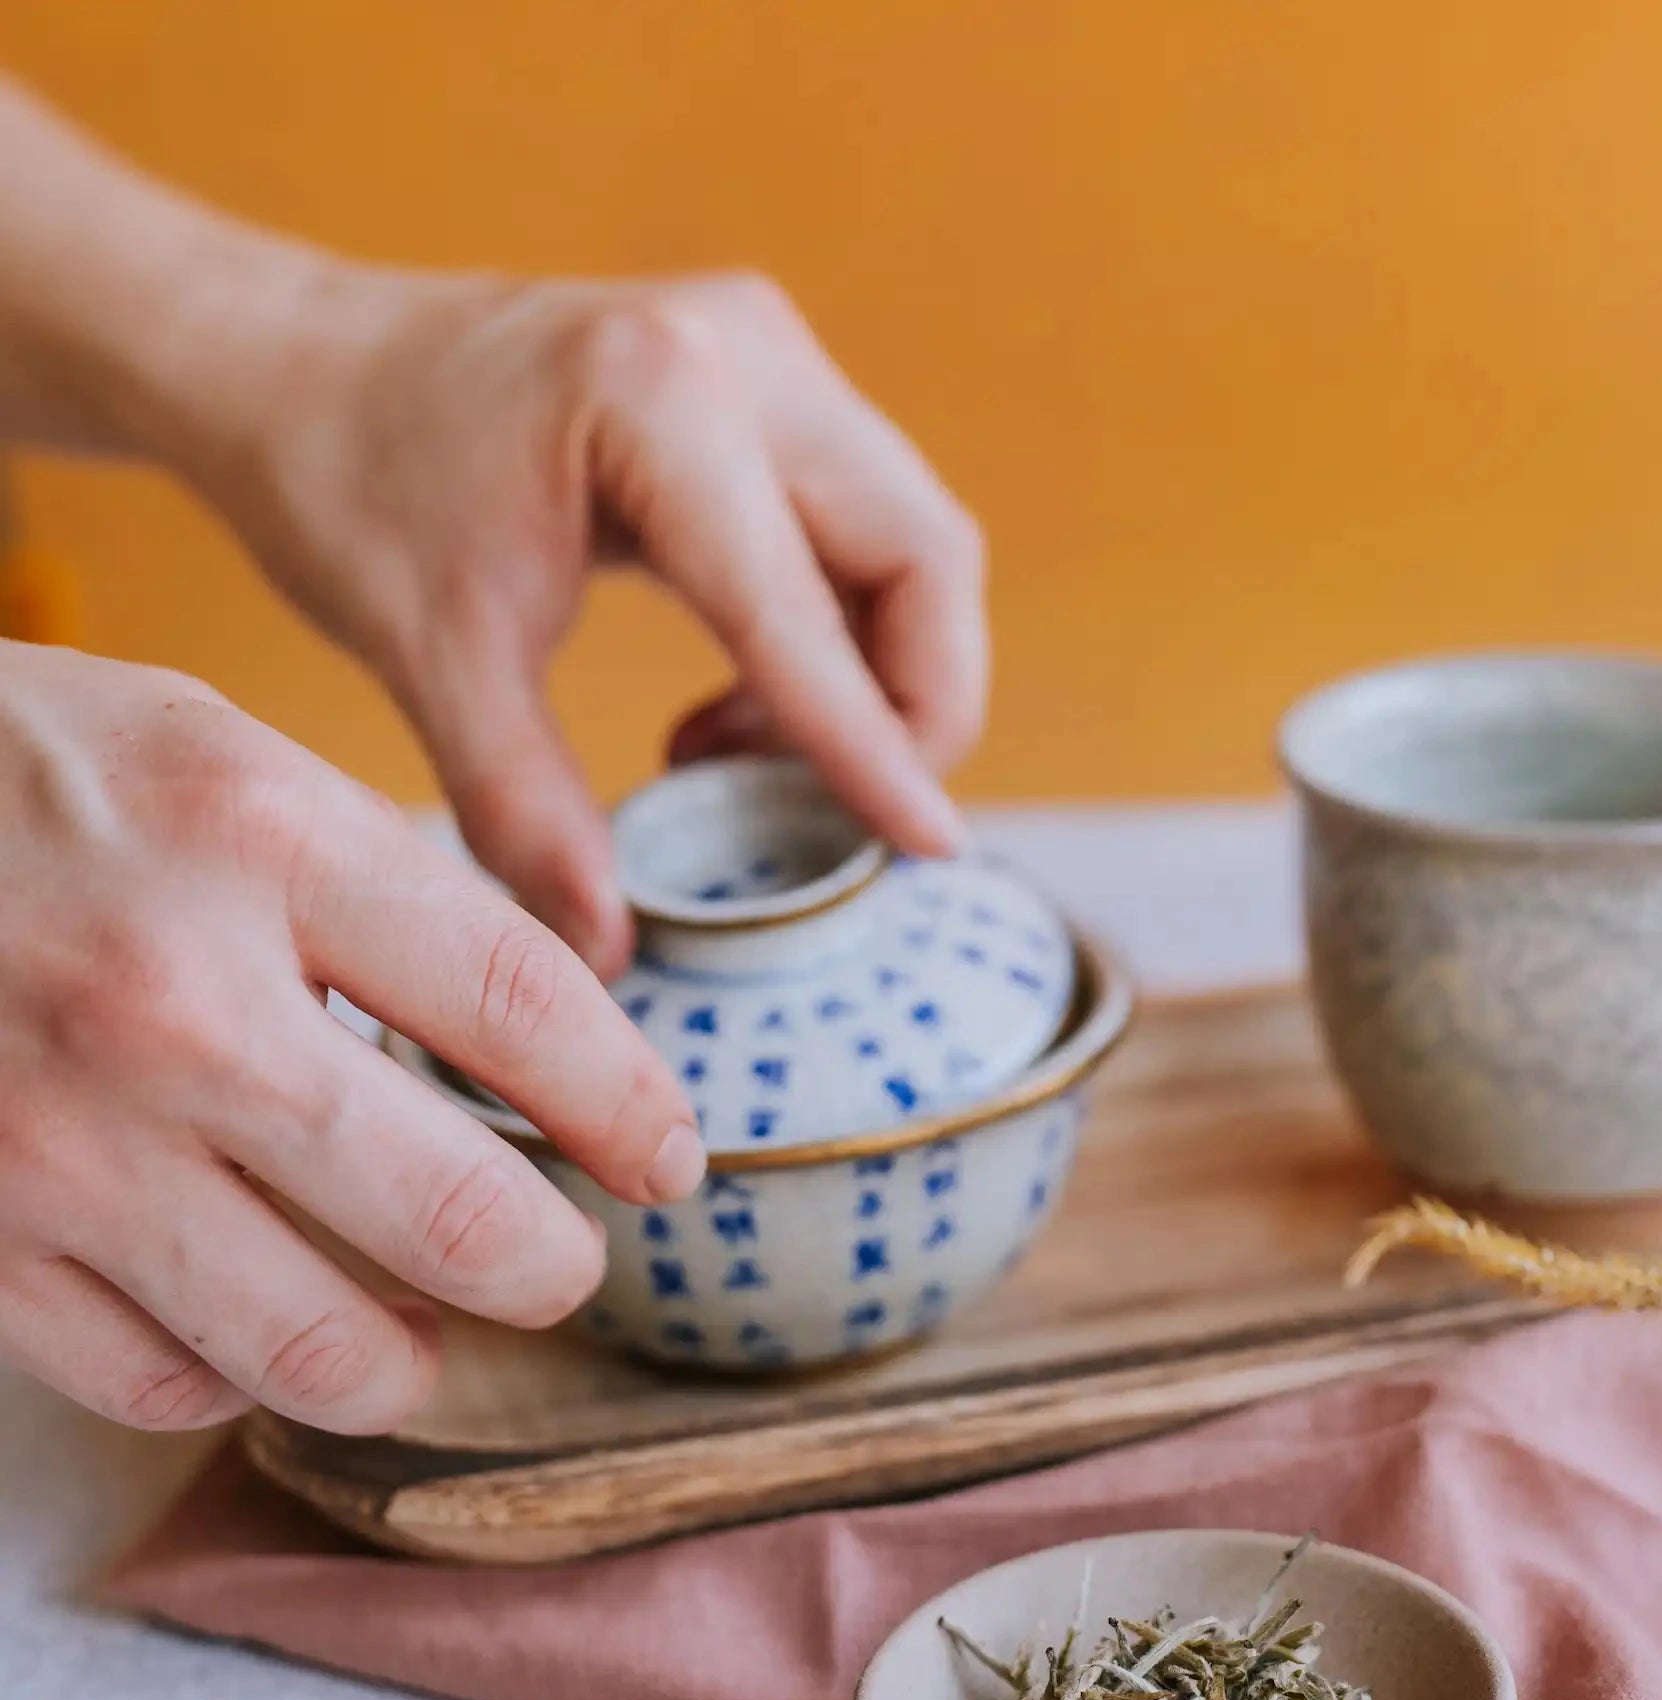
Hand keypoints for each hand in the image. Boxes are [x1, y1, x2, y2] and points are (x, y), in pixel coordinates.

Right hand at [0, 642, 701, 1433]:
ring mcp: (57, 1141)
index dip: (629, 1108)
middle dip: (549, 1269)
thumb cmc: (29, 780)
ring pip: (315, 1347)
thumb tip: (543, 1046)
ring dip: (409, 1360)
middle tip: (562, 1265)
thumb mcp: (223, 761)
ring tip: (431, 1328)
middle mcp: (169, 1004)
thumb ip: (384, 891)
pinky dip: (237, 1373)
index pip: (523, 1008)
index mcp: (259, 840)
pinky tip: (258, 1317)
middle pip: (453, 1215)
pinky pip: (160, 1378)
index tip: (666, 1159)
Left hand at [183, 266, 986, 975]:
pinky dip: (838, 636)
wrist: (296, 360)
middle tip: (831, 813)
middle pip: (924, 553)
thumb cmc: (346, 480)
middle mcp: (746, 354)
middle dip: (913, 705)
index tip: (930, 846)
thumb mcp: (429, 654)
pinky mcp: (770, 386)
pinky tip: (738, 702)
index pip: (804, 610)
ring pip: (913, 543)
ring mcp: (770, 358)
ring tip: (742, 758)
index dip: (875, 744)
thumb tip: (605, 947)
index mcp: (657, 399)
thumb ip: (525, 808)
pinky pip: (865, 529)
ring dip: (875, 675)